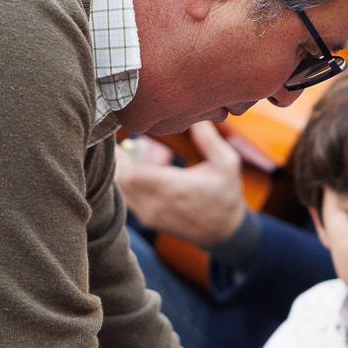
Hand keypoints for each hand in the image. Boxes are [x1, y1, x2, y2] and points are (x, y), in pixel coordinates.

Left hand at [115, 122, 247, 248]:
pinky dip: (126, 182)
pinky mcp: (147, 219)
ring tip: (132, 152)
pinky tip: (138, 169)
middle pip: (122, 180)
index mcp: (174, 189)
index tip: (124, 135)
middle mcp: (157, 204)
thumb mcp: (227, 163)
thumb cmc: (225, 194)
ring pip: (121, 190)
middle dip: (120, 159)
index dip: (124, 154)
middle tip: (125, 140)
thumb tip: (195, 116)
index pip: (133, 173)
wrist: (223, 231)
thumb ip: (209, 139)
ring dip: (122, 170)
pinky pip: (127, 197)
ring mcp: (149, 214)